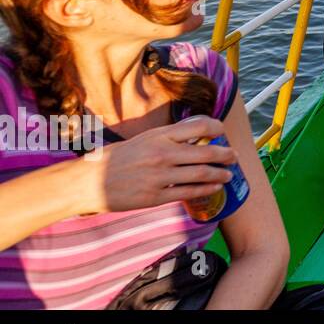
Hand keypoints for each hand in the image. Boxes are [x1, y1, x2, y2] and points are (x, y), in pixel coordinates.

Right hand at [81, 115, 236, 214]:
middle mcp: (162, 153)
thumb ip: (168, 136)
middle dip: (226, 154)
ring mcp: (159, 176)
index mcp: (159, 136)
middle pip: (207, 151)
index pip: (199, 126)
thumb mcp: (143, 139)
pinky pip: (189, 193)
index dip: (217, 128)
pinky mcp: (155, 197)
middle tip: (234, 157)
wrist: (88, 182)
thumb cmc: (117, 158)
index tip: (223, 132)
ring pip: (201, 174)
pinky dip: (206, 190)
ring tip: (228, 174)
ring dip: (220, 174)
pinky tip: (214, 188)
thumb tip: (197, 132)